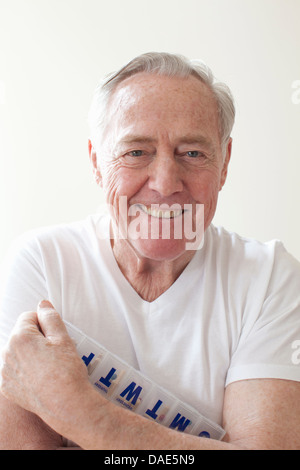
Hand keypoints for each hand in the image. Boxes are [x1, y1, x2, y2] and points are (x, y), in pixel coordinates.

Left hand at [0, 301, 91, 432]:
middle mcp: (6, 353)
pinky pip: (14, 370)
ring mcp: (5, 372)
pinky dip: (24, 371)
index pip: (28, 317)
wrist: (66, 404)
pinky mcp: (6, 388)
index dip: (44, 323)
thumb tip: (42, 305)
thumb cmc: (66, 371)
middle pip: (21, 334)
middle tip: (54, 352)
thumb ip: (50, 317)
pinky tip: (39, 378)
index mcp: (20, 337)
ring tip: (48, 366)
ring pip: (17, 352)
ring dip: (29, 354)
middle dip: (36, 338)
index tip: (54, 336)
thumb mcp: (63, 338)